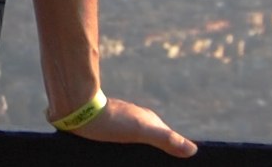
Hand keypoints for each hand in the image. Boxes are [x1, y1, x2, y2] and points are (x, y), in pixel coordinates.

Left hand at [70, 97, 196, 156]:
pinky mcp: (107, 130)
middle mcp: (137, 120)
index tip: (185, 166)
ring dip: (141, 154)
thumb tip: (194, 150)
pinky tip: (122, 161)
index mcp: (149, 120)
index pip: (169, 140)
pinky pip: (122, 146)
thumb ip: (165, 139)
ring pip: (137, 144)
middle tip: (162, 165)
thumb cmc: (111, 120)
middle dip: (159, 155)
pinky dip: (126, 154)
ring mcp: (122, 124)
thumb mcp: (140, 131)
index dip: (176, 153)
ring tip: (140, 164)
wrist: (78, 110)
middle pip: (153, 142)